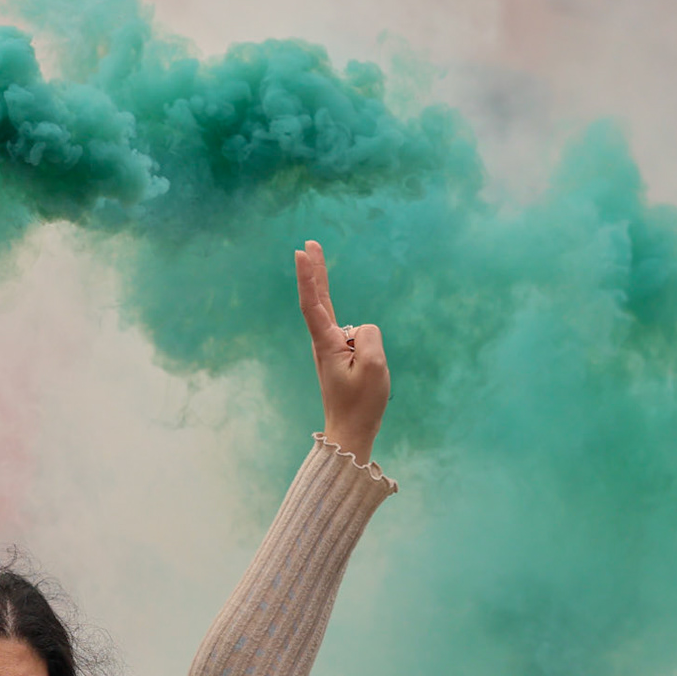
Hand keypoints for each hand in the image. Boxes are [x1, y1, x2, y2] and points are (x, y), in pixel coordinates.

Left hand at [295, 240, 388, 461]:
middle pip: (318, 300)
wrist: (350, 432)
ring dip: (335, 301)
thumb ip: (368, 337)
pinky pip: (348, 332)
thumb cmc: (362, 404)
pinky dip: (359, 333)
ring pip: (340, 319)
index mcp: (327, 344)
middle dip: (315, 270)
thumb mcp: (374, 367)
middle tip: (308, 244)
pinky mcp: (340, 357)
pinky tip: (365, 357)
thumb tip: (360, 329)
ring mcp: (331, 349)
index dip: (309, 276)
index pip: (314, 304)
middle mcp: (324, 343)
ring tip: (340, 318)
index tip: (302, 253)